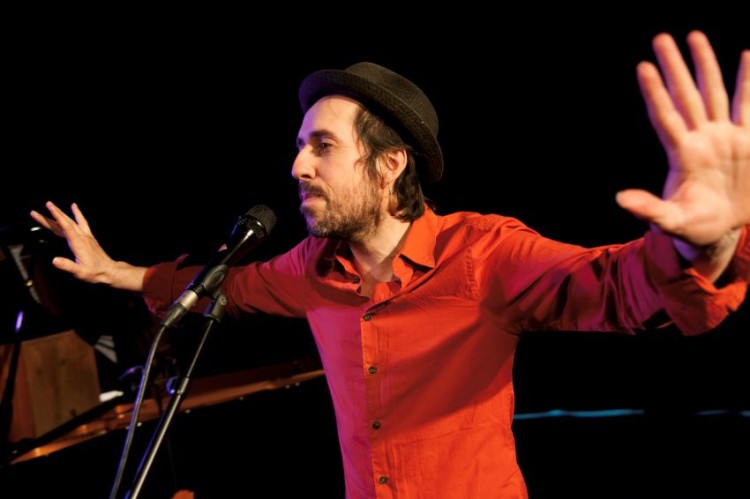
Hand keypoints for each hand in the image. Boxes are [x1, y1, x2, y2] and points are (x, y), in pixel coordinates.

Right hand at [30, 201, 144, 290]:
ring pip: (71, 221)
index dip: (58, 217)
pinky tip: (74, 207)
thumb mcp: (80, 272)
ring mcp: (86, 236)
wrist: (109, 271)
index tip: (50, 208)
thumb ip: (67, 266)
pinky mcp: (88, 237)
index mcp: (78, 243)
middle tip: (45, 204)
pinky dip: (76, 214)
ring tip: (51, 205)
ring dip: (61, 213)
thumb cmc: (95, 272)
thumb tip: (54, 260)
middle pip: (66, 222)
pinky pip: (81, 222)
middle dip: (54, 213)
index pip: (66, 227)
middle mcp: (82, 237)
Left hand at [616, 31, 748, 252]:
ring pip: (713, 92)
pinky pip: (747, 105)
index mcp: (682, 155)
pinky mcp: (746, 140)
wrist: (722, 230)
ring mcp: (723, 136)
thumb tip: (620, 199)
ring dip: (704, 65)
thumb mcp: (671, 221)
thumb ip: (649, 209)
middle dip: (675, 67)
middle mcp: (700, 139)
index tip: (643, 67)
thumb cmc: (692, 227)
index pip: (665, 116)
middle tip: (660, 37)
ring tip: (693, 36)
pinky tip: (746, 55)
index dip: (655, 93)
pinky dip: (748, 81)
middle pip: (685, 95)